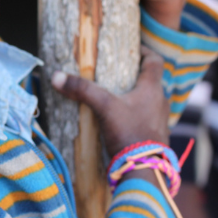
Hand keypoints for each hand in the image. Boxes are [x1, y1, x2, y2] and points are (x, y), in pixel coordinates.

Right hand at [50, 47, 168, 157]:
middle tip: (119, 73)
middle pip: (151, 80)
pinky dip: (136, 113)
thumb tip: (57, 76)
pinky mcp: (156, 135)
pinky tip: (120, 119)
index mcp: (153, 88)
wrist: (143, 169)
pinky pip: (147, 117)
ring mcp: (160, 119)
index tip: (133, 49)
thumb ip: (82, 90)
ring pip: (150, 100)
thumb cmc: (129, 132)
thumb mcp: (104, 107)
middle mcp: (160, 101)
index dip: (145, 52)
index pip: (155, 61)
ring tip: (117, 96)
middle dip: (136, 75)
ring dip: (136, 96)